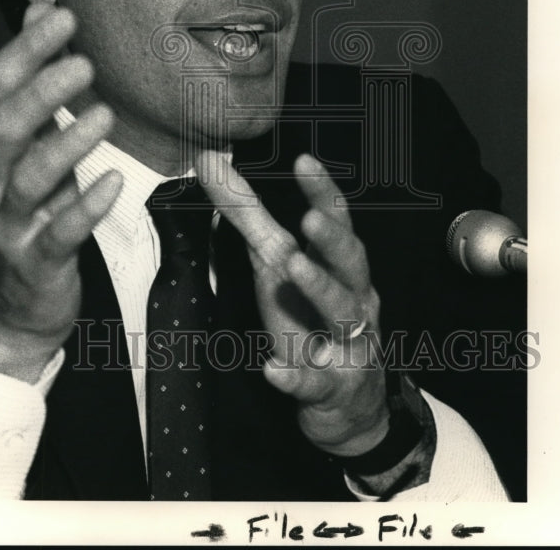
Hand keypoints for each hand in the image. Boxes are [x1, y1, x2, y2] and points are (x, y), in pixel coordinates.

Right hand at [0, 2, 121, 382]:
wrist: (13, 302)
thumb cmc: (31, 207)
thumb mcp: (29, 143)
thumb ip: (36, 76)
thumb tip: (43, 3)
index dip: (27, 47)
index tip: (62, 12)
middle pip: (5, 125)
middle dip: (41, 89)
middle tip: (84, 62)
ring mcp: (8, 221)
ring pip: (27, 177)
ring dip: (65, 144)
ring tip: (104, 115)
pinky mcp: (35, 259)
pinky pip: (59, 232)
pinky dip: (84, 207)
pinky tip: (113, 185)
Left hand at [195, 151, 388, 456]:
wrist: (344, 400)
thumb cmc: (309, 316)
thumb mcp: (275, 261)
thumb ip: (245, 212)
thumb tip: (207, 159)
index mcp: (338, 264)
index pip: (337, 220)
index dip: (324, 191)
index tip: (304, 161)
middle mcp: (352, 297)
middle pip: (352, 263)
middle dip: (334, 240)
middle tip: (311, 219)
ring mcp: (347, 343)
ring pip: (343, 315)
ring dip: (320, 290)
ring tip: (292, 268)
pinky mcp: (330, 386)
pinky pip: (314, 382)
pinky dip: (294, 375)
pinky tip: (272, 369)